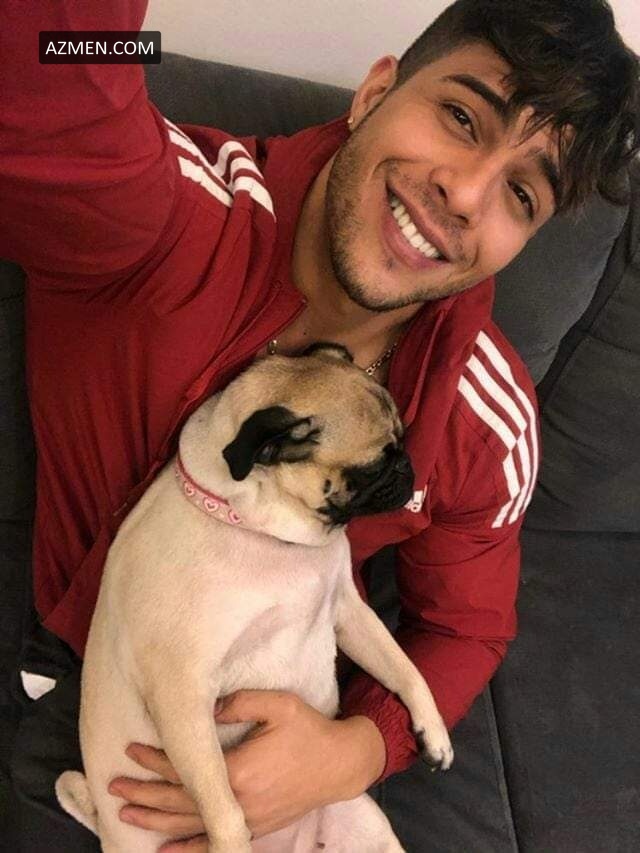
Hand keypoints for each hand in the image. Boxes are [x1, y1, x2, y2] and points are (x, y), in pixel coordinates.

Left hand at [107, 689, 385, 850]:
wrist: (340, 765)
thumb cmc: (309, 730)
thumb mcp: (279, 704)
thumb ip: (239, 703)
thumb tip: (205, 708)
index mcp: (239, 770)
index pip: (185, 767)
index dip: (155, 760)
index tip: (131, 749)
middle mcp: (237, 801)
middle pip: (179, 801)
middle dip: (144, 792)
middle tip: (113, 785)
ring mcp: (245, 819)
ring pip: (190, 825)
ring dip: (155, 819)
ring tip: (125, 812)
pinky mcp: (254, 828)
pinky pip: (213, 842)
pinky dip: (185, 850)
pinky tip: (163, 850)